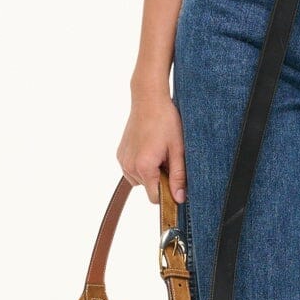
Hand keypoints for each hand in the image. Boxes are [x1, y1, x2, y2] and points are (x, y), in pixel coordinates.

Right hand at [117, 80, 187, 204]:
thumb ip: (178, 176)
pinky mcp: (120, 154)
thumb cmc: (166, 121)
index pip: (155, 198)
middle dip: (160, 179)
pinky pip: (132, 170)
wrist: (149, 100)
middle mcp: (129, 166)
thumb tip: (179, 198)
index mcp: (144, 166)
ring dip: (151, 173)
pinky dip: (142, 165)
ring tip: (159, 152)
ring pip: (140, 180)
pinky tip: (149, 149)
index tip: (176, 181)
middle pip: (148, 188)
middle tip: (168, 158)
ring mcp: (122, 160)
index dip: (168, 193)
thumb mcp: (178, 149)